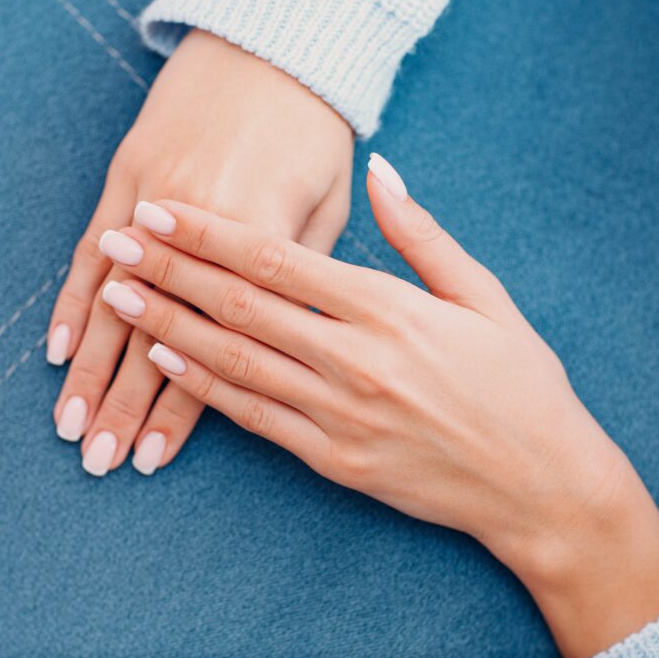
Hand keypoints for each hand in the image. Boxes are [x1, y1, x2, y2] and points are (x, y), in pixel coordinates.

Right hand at [45, 30, 352, 475]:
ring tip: (69, 425)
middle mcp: (195, 227)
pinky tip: (53, 349)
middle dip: (122, 402)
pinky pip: (88, 248)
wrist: (271, 46)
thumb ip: (299, 281)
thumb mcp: (326, 207)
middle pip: (151, 332)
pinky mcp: (123, 177)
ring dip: (88, 366)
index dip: (181, 405)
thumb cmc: (312, 133)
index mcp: (256, 239)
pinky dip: (69, 300)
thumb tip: (283, 353)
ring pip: (111, 298)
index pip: (211, 344)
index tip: (155, 456)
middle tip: (99, 462)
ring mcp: (149, 200)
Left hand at [93, 156, 658, 657]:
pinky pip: (254, 417)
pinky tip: (164, 360)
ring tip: (117, 293)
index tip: (162, 210)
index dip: (210, 233)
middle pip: (240, 305)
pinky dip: (203, 387)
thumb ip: (422, 234)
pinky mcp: (333, 460)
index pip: (278, 260)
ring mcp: (340, 415)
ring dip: (168, 323)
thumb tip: (380, 170)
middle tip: (116, 240)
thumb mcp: (484, 296)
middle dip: (169, 268)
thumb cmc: (520, 384)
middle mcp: (356, 360)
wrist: (542, 487)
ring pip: (234, 360)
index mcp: (390, 309)